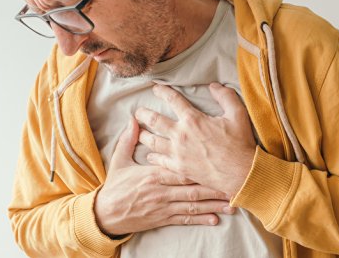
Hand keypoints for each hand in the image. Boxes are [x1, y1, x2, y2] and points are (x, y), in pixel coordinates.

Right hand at [94, 118, 234, 236]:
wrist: (105, 215)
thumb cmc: (115, 186)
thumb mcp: (119, 161)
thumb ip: (128, 140)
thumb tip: (133, 120)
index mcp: (154, 174)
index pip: (179, 165)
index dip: (198, 162)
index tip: (215, 156)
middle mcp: (162, 191)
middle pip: (192, 186)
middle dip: (214, 185)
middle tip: (233, 182)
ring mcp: (164, 206)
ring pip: (193, 204)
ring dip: (214, 204)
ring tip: (232, 203)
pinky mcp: (164, 219)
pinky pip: (185, 219)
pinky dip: (200, 219)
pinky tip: (215, 219)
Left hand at [135, 82, 255, 196]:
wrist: (240, 172)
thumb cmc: (239, 143)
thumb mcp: (238, 114)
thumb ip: (225, 96)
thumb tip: (214, 86)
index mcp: (193, 119)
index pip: (173, 100)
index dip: (162, 91)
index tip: (155, 88)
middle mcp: (181, 135)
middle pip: (154, 120)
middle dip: (143, 114)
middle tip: (138, 111)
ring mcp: (178, 153)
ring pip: (152, 141)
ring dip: (143, 135)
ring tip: (139, 132)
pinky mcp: (179, 168)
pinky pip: (159, 161)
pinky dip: (152, 156)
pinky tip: (150, 155)